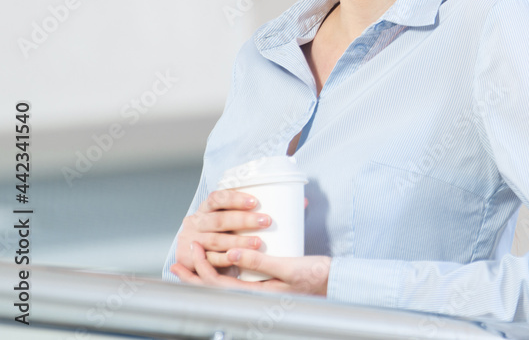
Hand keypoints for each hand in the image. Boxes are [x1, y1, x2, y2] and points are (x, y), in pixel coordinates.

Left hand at [171, 240, 331, 296]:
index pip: (218, 284)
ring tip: (192, 264)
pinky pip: (235, 281)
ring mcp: (258, 292)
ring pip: (223, 286)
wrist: (335, 283)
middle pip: (214, 289)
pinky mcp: (265, 285)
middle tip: (177, 263)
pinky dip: (222, 272)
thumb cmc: (316, 276)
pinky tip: (220, 264)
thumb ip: (260, 262)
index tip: (193, 249)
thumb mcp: (289, 267)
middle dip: (193, 276)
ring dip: (205, 274)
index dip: (201, 267)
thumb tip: (231, 253)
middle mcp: (254, 296)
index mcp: (257, 293)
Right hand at [173, 190, 308, 273]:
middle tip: (266, 221)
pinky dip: (226, 259)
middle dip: (243, 221)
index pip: (217, 197)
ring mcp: (193, 241)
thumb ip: (262, 210)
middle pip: (219, 220)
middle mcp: (197, 222)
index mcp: (207, 208)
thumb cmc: (225, 231)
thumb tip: (302, 202)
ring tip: (259, 243)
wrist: (193, 253)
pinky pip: (210, 260)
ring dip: (238, 242)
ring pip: (216, 241)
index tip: (255, 201)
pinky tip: (239, 258)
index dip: (234, 198)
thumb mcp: (235, 217)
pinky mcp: (192, 259)